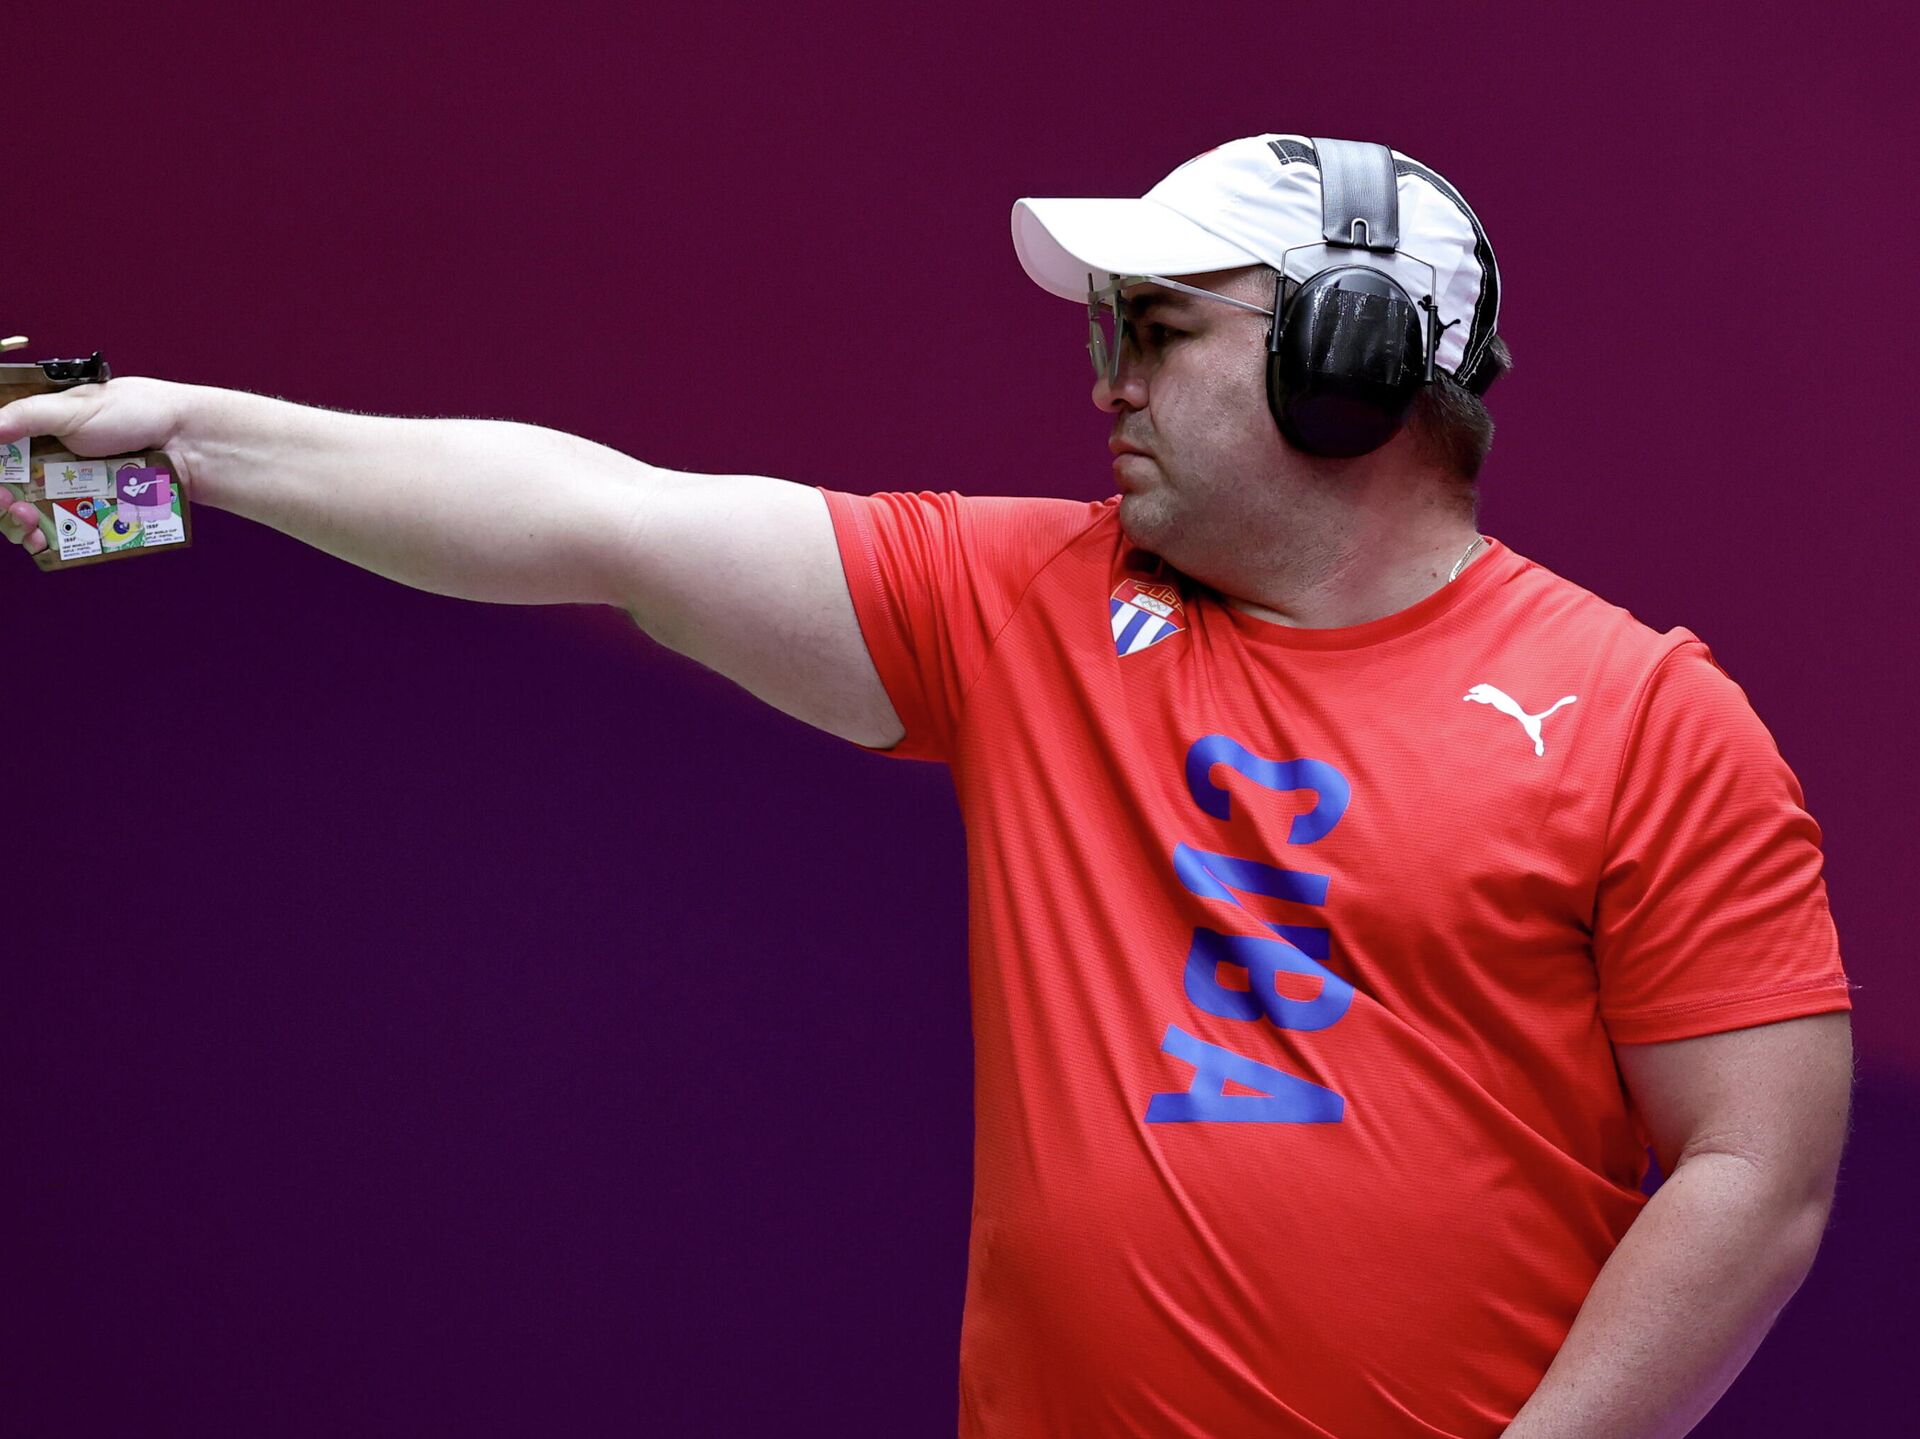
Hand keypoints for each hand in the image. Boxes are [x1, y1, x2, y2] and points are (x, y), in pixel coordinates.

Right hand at [1, 376, 193, 556]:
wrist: (189, 443)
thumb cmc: (136, 413)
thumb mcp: (75, 407)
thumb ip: (27, 416)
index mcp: (39, 431)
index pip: (1, 457)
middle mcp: (51, 463)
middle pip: (8, 492)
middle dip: (2, 505)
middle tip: (12, 508)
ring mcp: (74, 491)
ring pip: (30, 518)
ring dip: (18, 527)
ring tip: (29, 526)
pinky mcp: (98, 513)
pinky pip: (67, 535)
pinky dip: (49, 543)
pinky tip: (44, 544)